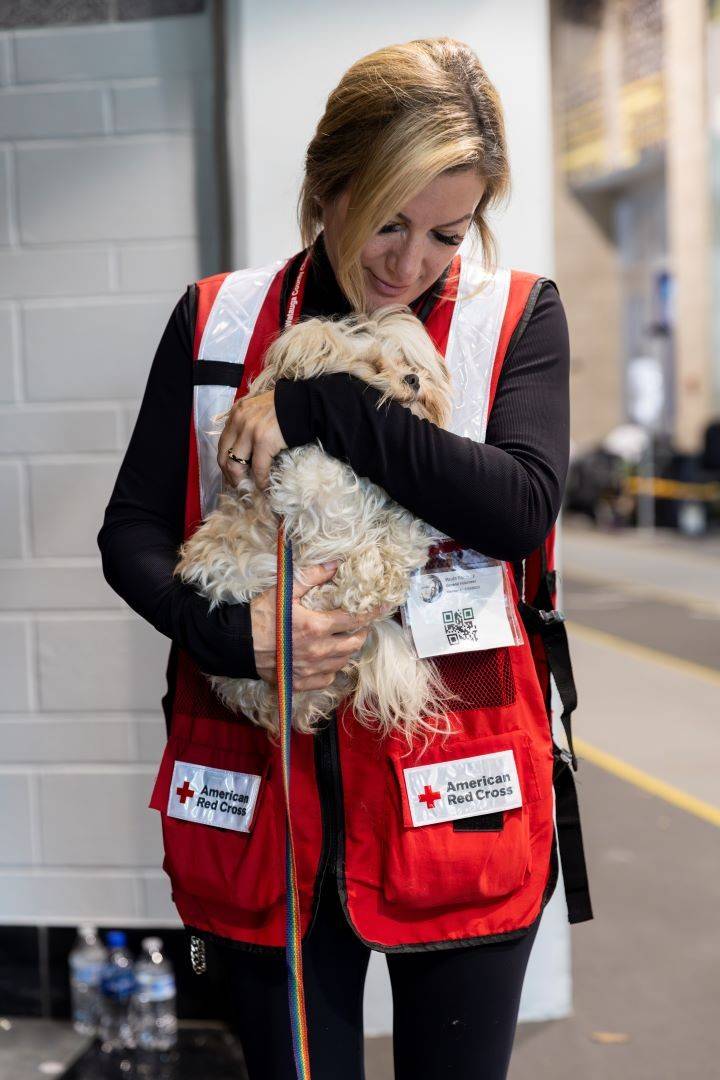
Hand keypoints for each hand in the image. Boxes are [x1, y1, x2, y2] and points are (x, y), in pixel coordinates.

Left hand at [217, 389, 285, 490]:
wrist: (309, 403)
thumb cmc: (289, 408)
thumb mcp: (261, 411)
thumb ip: (249, 424)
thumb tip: (247, 451)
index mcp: (236, 413)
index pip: (223, 443)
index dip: (226, 462)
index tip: (233, 474)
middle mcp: (238, 420)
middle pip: (223, 456)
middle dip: (229, 475)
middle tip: (239, 486)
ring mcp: (249, 430)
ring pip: (235, 465)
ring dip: (241, 481)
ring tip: (249, 489)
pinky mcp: (263, 440)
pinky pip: (258, 468)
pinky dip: (260, 481)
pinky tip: (265, 487)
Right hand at [250, 561, 392, 691]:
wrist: (238, 643)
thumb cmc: (261, 615)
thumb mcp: (285, 590)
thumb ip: (312, 577)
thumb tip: (335, 564)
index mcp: (317, 626)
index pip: (353, 619)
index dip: (370, 612)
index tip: (381, 608)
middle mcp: (318, 650)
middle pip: (353, 644)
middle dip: (362, 633)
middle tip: (361, 625)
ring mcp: (311, 669)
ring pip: (343, 662)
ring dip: (348, 650)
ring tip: (347, 640)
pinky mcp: (301, 682)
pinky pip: (328, 679)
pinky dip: (333, 670)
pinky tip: (329, 660)